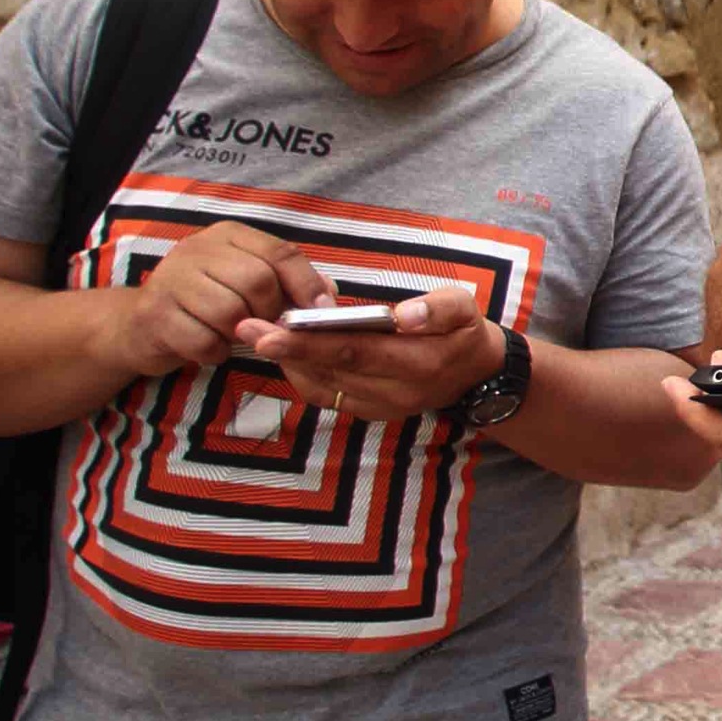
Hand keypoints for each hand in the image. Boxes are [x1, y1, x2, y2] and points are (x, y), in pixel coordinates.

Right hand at [96, 221, 331, 375]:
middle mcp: (197, 248)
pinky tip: (209, 347)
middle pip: (256, 281)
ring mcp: (171, 279)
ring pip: (230, 312)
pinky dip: (215, 353)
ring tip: (232, 335)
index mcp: (227, 235)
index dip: (306, 283)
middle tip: (263, 327)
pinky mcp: (155, 314)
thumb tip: (329, 294)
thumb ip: (287, 283)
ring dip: (240, 334)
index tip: (322, 310)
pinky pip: (204, 341)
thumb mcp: (245, 283)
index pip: (279, 252)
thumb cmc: (204, 303)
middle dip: (269, 313)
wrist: (137, 325)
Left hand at [240, 285, 505, 420]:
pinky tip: (288, 352)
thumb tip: (402, 315)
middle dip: (286, 349)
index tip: (273, 329)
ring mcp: (381, 407)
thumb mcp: (465, 308)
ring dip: (288, 361)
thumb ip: (437, 308)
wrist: (476, 375)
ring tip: (258, 334)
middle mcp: (396, 392)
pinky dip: (303, 374)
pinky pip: (327, 396)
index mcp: (419, 361)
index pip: (356, 351)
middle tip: (246, 329)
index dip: (312, 342)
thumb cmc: (463, 331)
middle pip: (332, 369)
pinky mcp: (371, 412)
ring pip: (323, 385)